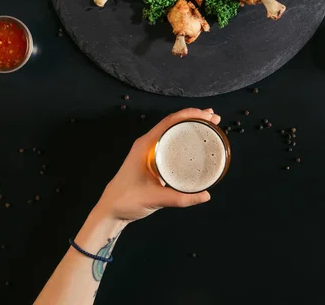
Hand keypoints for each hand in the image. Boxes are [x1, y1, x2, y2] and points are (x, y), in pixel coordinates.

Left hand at [95, 108, 221, 222]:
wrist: (110, 210)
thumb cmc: (126, 200)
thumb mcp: (155, 199)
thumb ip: (180, 198)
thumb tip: (205, 195)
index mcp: (145, 146)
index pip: (169, 122)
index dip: (190, 115)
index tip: (207, 115)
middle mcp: (147, 144)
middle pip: (173, 123)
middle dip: (194, 118)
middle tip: (214, 119)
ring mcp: (149, 151)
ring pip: (172, 132)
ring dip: (189, 126)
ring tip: (208, 125)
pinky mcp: (151, 159)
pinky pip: (170, 143)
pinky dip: (183, 138)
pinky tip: (194, 143)